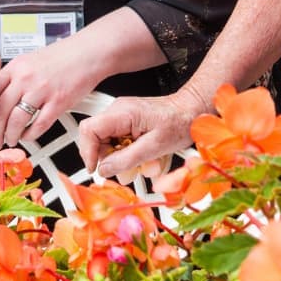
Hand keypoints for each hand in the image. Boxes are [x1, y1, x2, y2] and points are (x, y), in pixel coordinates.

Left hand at [0, 31, 106, 148]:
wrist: (88, 52)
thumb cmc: (64, 56)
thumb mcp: (31, 60)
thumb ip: (15, 77)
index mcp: (16, 66)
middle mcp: (26, 78)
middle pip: (0, 110)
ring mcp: (42, 90)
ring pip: (16, 120)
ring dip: (10, 135)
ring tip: (10, 140)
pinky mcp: (58, 101)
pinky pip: (39, 124)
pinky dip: (31, 134)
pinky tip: (28, 136)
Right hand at [78, 90, 205, 178]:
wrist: (193, 111)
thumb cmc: (180, 122)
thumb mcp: (154, 147)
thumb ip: (126, 159)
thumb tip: (104, 169)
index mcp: (122, 113)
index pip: (89, 130)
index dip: (88, 152)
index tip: (95, 168)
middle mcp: (119, 111)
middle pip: (96, 139)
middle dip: (109, 159)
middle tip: (125, 169)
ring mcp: (122, 115)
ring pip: (107, 143)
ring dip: (121, 158)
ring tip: (141, 163)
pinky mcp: (128, 122)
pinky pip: (118, 141)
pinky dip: (128, 153)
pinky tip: (144, 156)